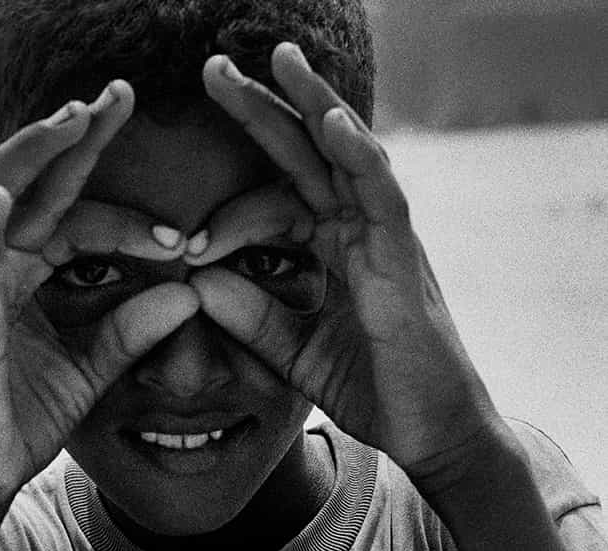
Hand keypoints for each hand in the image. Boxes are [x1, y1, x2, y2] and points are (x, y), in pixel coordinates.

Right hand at [0, 81, 200, 518]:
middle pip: (28, 181)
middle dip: (71, 136)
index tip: (184, 238)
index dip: (130, 220)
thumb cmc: (22, 421)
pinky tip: (4, 199)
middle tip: (118, 95)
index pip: (76, 217)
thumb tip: (191, 290)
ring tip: (69, 121)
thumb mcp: (95, 368)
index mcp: (24, 271)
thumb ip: (135, 327)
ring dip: (26, 156)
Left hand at [197, 42, 502, 483]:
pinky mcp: (402, 255)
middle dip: (263, 107)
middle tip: (213, 67)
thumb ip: (249, 316)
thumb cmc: (371, 388)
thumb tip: (198, 283)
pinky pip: (380, 191)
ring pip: (347, 152)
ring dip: (312, 101)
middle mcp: (359, 228)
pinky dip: (356, 152)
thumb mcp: (290, 351)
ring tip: (279, 58)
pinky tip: (328, 121)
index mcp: (333, 244)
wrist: (429, 431)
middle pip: (307, 152)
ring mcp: (384, 235)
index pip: (275, 198)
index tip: (182, 245)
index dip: (226, 214)